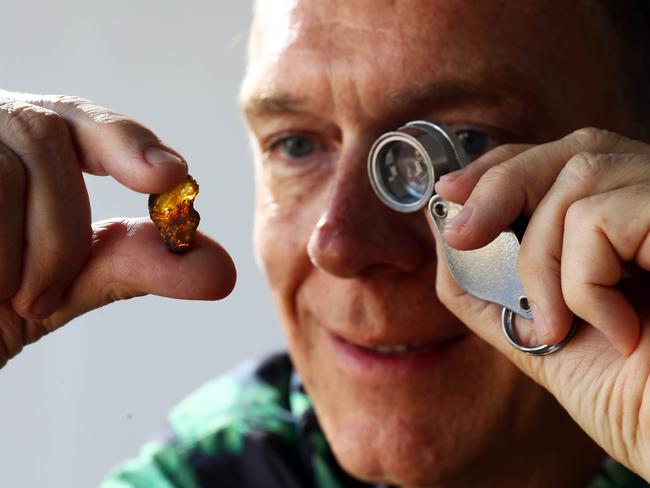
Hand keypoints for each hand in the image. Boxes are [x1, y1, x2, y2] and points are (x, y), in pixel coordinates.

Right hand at [0, 91, 235, 366]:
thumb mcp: (70, 281)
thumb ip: (139, 265)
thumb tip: (222, 269)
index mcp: (36, 145)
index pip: (86, 121)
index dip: (127, 141)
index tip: (170, 175)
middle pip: (46, 139)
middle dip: (59, 230)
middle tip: (43, 299)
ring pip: (0, 168)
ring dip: (15, 251)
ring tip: (2, 297)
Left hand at [433, 128, 649, 478]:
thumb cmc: (632, 401)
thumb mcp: (540, 337)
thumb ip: (490, 286)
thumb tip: (442, 229)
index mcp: (629, 226)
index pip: (566, 157)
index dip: (504, 164)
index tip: (450, 190)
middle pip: (575, 149)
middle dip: (501, 185)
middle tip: (463, 234)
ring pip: (582, 180)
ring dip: (542, 261)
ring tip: (563, 324)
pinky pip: (604, 220)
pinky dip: (583, 282)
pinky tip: (618, 332)